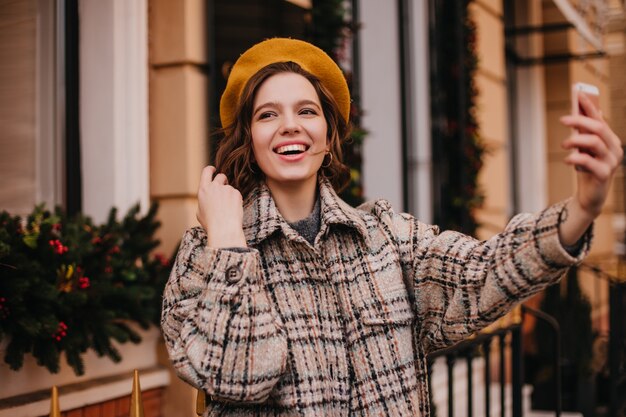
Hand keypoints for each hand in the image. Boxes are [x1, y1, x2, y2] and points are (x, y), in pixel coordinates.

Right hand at [196, 166, 246, 247]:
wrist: (224, 228)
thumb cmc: (211, 223)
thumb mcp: (200, 212)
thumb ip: (204, 201)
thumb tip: (207, 198)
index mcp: (203, 190)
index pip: (206, 171)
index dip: (210, 169)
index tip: (214, 170)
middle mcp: (215, 186)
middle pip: (221, 176)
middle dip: (223, 181)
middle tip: (224, 190)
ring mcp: (227, 189)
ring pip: (230, 188)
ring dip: (229, 195)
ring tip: (227, 209)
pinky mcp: (236, 193)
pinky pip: (237, 195)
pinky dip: (236, 201)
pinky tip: (233, 210)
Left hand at [560, 93, 622, 219]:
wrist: (589, 196)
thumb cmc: (586, 169)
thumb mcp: (583, 149)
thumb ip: (583, 133)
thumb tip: (577, 112)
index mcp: (610, 139)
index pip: (600, 119)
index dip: (590, 106)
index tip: (578, 94)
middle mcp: (614, 148)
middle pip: (598, 128)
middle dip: (580, 120)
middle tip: (563, 120)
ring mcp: (612, 161)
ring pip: (595, 142)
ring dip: (576, 140)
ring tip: (563, 144)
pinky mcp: (605, 174)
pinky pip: (590, 162)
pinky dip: (576, 158)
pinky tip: (567, 159)